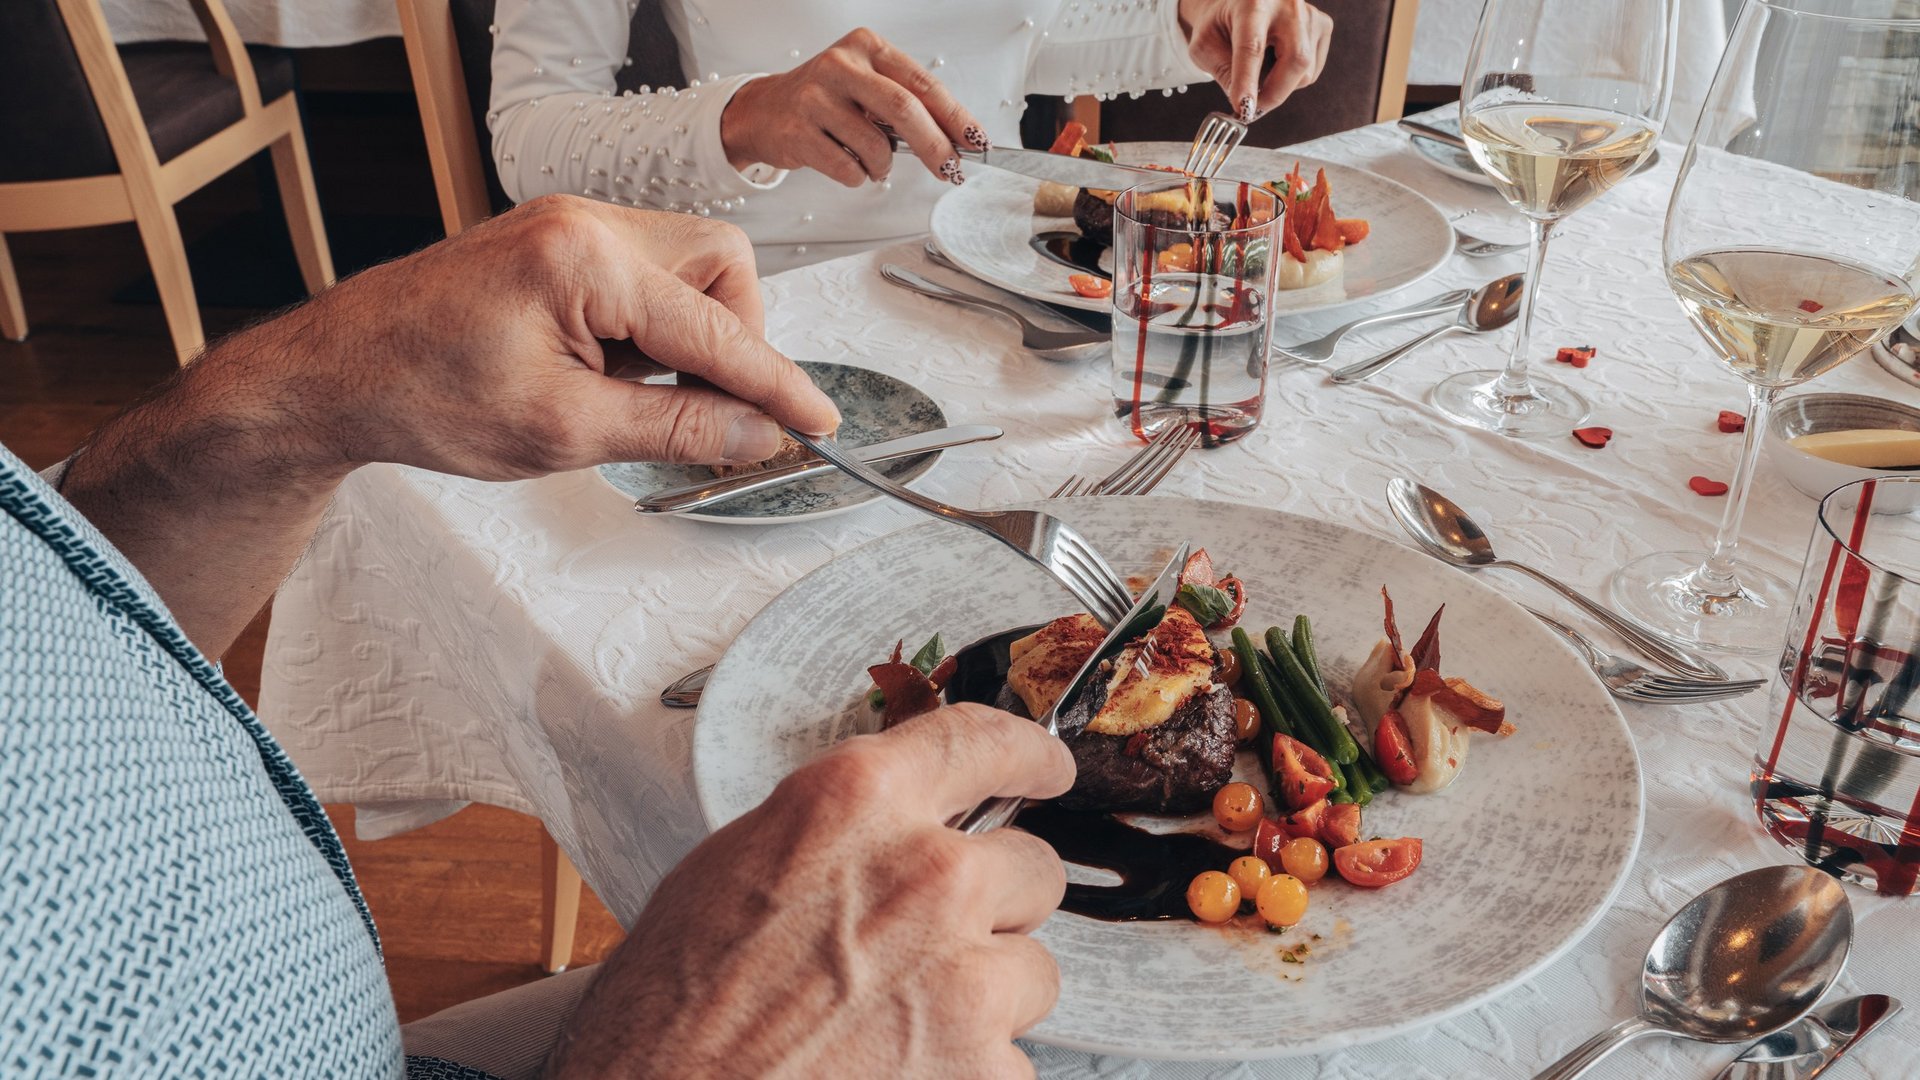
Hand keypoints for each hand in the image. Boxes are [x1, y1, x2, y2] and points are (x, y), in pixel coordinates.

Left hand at [233, 195, 840, 478]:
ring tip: (634, 397)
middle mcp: (583, 222)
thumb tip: (754, 432)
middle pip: (719, 263)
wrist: (332, 376)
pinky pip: (641, 273)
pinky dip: (649, 327)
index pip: (717, 327)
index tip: (816, 420)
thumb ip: (674, 427)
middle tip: (709, 411)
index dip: (775, 382)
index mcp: (585, 259)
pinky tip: (609, 375)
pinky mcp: (554, 243)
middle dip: (732, 339)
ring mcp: (567, 225)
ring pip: (685, 266)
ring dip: (688, 336)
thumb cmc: (422, 396)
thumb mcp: (562, 431)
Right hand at [547, 703, 1075, 1078]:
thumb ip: (835, 839)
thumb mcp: (732, 873)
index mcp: (857, 804)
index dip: (1028, 754)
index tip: (1048, 767)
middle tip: (932, 946)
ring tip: (897, 1027)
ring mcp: (965, 978)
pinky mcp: (982, 1070)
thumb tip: (887, 837)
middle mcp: (928, 876)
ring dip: (986, 997)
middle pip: (1031, 869)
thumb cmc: (669, 1011)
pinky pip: (1013, 1060)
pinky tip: (897, 1076)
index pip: (980, 741)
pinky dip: (969, 1071)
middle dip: (995, 907)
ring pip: (1032, 972)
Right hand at [721, 27, 988, 187]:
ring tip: (871, 160)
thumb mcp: (867, 84)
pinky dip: (857, 175)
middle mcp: (841, 66)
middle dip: (934, 146)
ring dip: (883, 165)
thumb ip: (907, 103)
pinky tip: (845, 162)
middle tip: (948, 169)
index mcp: (866, 48)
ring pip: (876, 146)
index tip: (975, 140)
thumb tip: (958, 138)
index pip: (922, 83)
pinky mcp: (798, 131)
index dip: (954, 116)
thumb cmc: (826, 99)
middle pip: (904, 109)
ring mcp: (816, 98)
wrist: (764, 110)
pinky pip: (848, 168)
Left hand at [1179, 0, 1333, 120]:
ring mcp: (1310, 15)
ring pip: (1305, 71)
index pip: (1252, 47)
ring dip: (1280, 87)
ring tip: (1259, 75)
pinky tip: (1276, 64)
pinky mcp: (1323, 26)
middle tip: (1252, 109)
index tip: (1244, 109)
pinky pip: (1312, 70)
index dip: (1248, 82)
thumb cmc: (1220, 21)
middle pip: (1295, 59)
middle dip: (1274, 94)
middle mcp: (1289, 5)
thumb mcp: (1206, 44)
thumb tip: (1244, 104)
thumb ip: (1222, 72)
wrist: (1240, 1)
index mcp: (1253, 3)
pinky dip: (1292, 79)